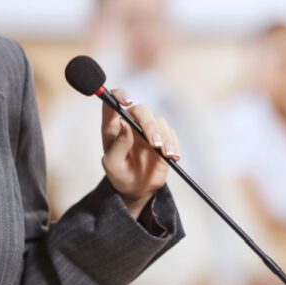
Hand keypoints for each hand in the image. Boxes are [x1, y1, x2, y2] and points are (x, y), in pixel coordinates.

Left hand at [101, 89, 179, 217]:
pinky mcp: (162, 137)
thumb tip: (125, 124)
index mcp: (113, 126)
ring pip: (159, 121)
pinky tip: (172, 156)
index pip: (112, 102)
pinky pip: (170, 133)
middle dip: (150, 126)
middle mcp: (130, 123)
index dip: (119, 96)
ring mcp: (147, 129)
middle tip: (155, 144)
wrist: (136, 188)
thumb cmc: (119, 174)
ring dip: (164, 137)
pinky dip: (173, 144)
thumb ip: (117, 145)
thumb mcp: (113, 164)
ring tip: (166, 154)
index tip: (127, 102)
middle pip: (141, 111)